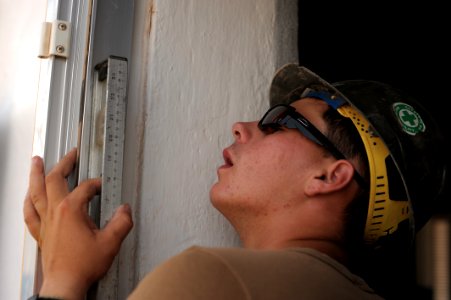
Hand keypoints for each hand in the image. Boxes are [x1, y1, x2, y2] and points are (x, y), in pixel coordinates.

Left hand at [23, 148, 133, 298]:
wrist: (65, 284)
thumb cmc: (82, 265)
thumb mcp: (111, 242)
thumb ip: (121, 222)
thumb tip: (124, 210)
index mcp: (71, 210)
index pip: (85, 188)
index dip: (97, 184)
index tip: (104, 186)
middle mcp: (55, 212)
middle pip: (54, 179)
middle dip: (64, 163)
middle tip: (70, 154)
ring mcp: (45, 222)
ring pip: (36, 191)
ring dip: (36, 174)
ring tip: (36, 161)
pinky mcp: (41, 232)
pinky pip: (29, 212)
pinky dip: (28, 200)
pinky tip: (28, 195)